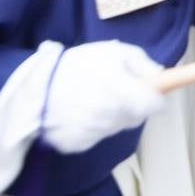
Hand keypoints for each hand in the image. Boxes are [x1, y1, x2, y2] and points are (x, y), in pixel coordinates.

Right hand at [41, 41, 163, 153]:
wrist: (35, 87)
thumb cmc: (77, 65)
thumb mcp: (112, 51)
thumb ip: (140, 61)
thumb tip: (158, 73)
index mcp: (124, 94)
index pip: (155, 106)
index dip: (156, 98)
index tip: (150, 92)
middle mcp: (113, 118)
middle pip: (135, 117)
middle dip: (131, 105)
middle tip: (115, 89)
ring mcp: (95, 134)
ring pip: (115, 126)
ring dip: (112, 114)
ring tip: (93, 97)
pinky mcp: (78, 144)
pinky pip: (94, 135)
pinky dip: (91, 125)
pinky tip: (79, 110)